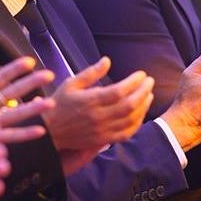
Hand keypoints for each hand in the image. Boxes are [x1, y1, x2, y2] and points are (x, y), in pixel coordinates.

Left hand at [0, 53, 52, 148]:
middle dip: (32, 83)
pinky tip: (41, 132)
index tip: (30, 60)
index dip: (15, 69)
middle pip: (14, 92)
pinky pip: (11, 137)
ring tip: (52, 103)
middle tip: (50, 74)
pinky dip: (25, 135)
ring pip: (17, 114)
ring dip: (34, 109)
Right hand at [42, 56, 154, 173]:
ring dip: (144, 106)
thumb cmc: (59, 104)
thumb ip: (90, 73)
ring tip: (149, 95)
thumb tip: (107, 61)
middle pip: (129, 105)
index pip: (119, 91)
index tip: (141, 74)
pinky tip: (141, 113)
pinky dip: (137, 123)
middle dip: (143, 92)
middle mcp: (98, 117)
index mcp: (90, 101)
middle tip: (150, 82)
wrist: (50, 131)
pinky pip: (126, 133)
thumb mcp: (71, 84)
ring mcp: (102, 130)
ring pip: (131, 119)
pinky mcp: (103, 140)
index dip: (134, 82)